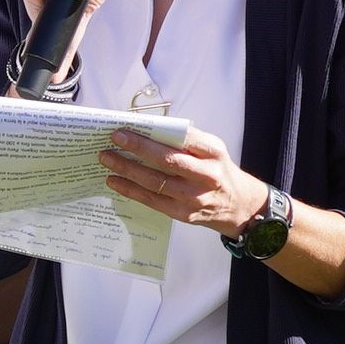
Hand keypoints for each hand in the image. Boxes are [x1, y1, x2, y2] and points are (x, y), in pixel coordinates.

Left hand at [99, 125, 266, 236]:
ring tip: (107, 159)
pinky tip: (115, 181)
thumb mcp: (211, 149)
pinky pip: (151, 200)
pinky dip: (130, 190)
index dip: (151, 135)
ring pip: (155, 182)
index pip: (181, 139)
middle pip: (166, 161)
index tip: (127, 130)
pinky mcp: (182, 213)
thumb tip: (147, 130)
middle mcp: (205, 176)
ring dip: (127, 170)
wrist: (236, 204)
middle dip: (136, 149)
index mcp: (212, 153)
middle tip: (114, 141)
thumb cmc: (217, 170)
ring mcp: (193, 197)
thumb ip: (186, 140)